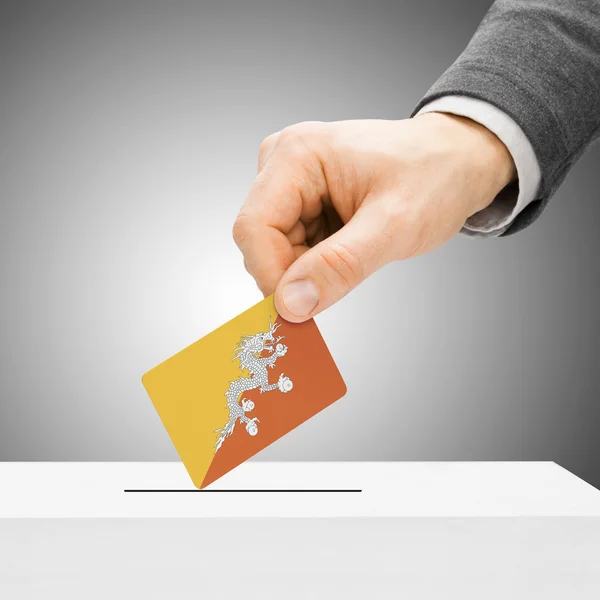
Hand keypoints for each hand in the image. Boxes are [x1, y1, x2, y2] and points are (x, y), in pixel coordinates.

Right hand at [233, 114, 515, 321]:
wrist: (456, 161)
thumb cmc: (434, 176)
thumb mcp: (394, 225)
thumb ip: (340, 265)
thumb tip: (290, 304)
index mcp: (297, 154)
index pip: (253, 228)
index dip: (271, 276)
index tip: (300, 310)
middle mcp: (284, 163)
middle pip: (261, 241)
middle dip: (295, 274)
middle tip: (342, 280)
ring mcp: (290, 181)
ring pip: (274, 249)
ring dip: (308, 269)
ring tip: (356, 253)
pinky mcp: (300, 199)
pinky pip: (291, 247)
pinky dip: (315, 263)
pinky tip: (348, 249)